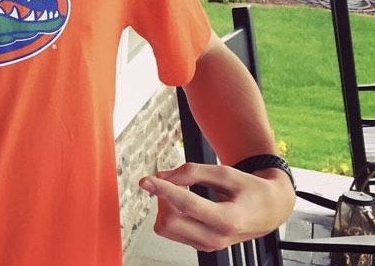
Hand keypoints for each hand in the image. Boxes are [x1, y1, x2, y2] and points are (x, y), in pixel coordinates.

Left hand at [139, 162, 294, 251]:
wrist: (270, 210)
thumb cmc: (251, 190)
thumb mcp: (226, 172)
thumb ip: (193, 171)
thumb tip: (162, 175)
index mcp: (228, 220)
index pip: (186, 205)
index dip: (163, 189)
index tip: (146, 180)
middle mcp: (217, 238)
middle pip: (170, 221)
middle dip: (163, 197)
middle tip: (174, 181)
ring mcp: (209, 245)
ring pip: (166, 229)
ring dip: (165, 206)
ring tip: (181, 191)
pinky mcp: (202, 246)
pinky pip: (173, 231)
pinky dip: (171, 213)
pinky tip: (183, 201)